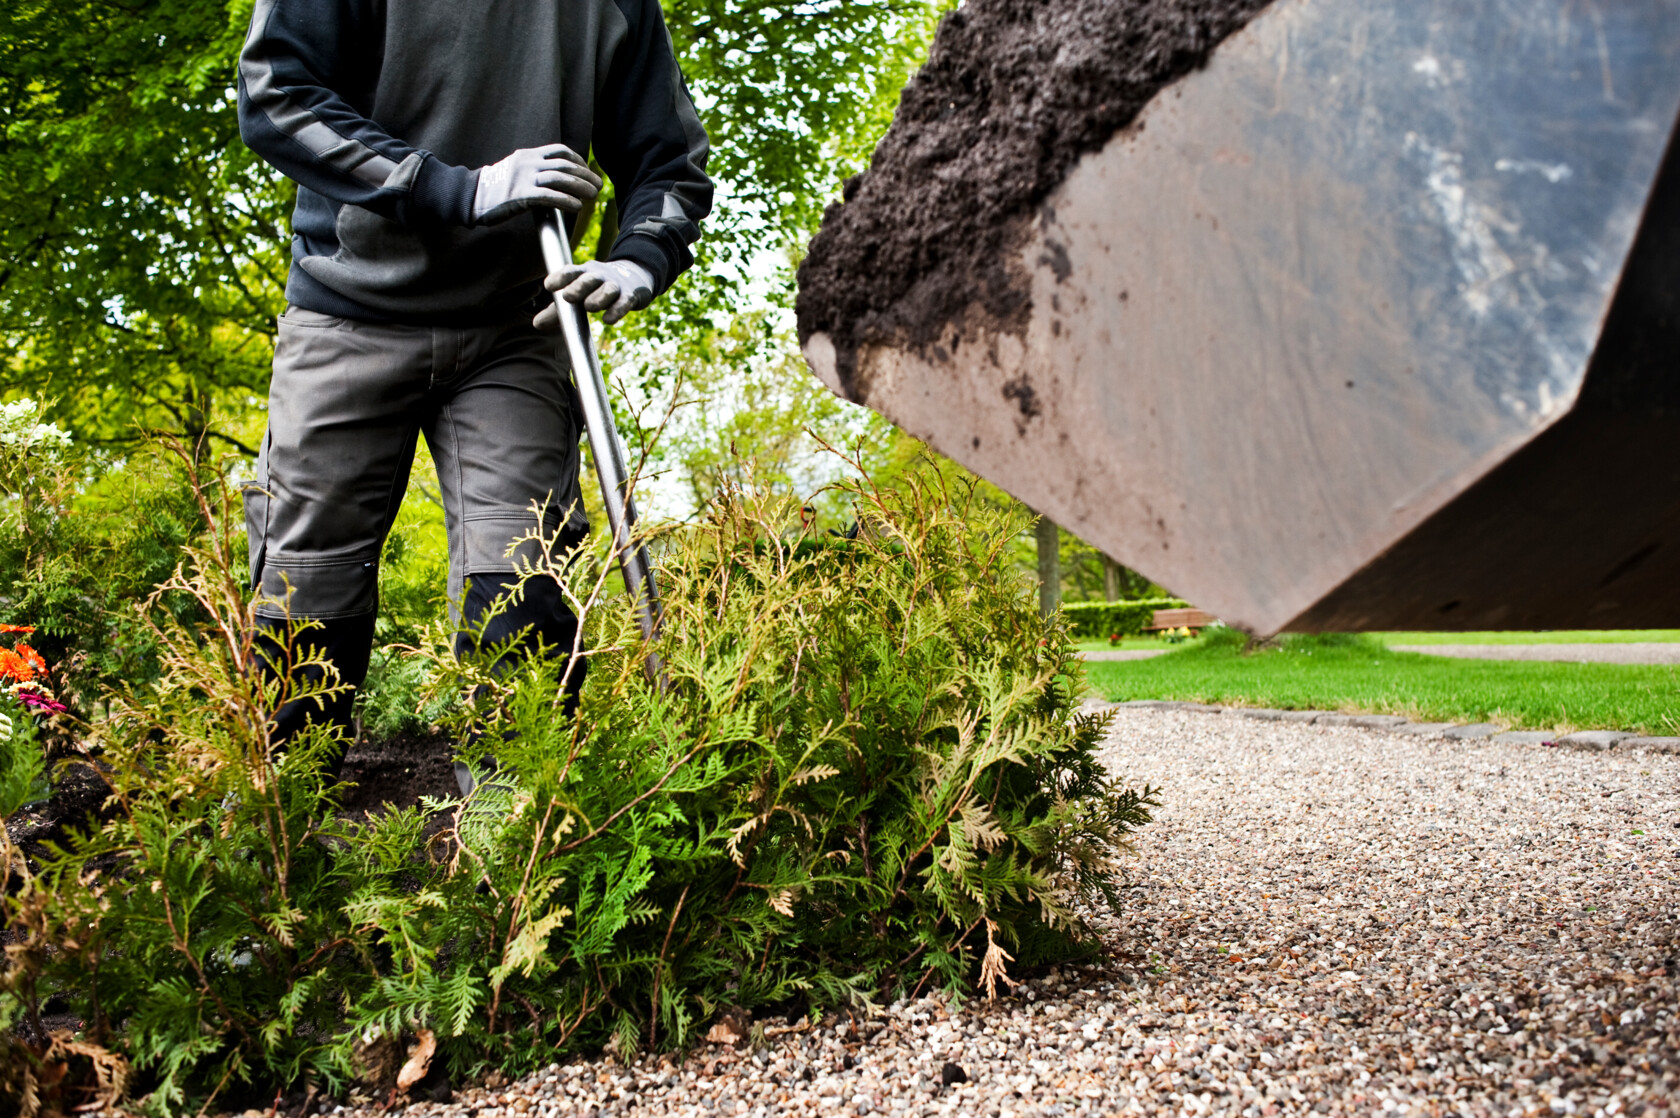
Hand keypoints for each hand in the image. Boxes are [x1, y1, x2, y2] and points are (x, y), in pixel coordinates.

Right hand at [472, 144, 601, 225]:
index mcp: (528, 155)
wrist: (470, 196)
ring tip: (592, 196)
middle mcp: (528, 162)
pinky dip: (566, 200)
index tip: (587, 171)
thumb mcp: (515, 171)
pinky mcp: (520, 195)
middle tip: (598, 185)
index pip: (559, 151)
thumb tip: (557, 182)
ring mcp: (524, 177)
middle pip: (564, 164)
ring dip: (580, 186)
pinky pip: (549, 196)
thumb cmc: (494, 189)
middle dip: (585, 175)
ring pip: (560, 178)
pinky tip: (576, 206)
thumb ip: (534, 172)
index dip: (578, 161)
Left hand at [535, 259, 655, 327]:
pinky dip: (617, 310)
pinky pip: (624, 302)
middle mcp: (599, 276)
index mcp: (583, 273)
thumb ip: (557, 310)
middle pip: (589, 278)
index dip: (560, 277)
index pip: (571, 272)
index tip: (548, 286)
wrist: (634, 277)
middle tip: (568, 296)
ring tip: (589, 306)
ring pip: (608, 289)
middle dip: (579, 286)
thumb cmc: (596, 289)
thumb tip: (536, 324)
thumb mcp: (577, 295)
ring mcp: (616, 285)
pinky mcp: (631, 295)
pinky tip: (608, 319)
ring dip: (599, 296)